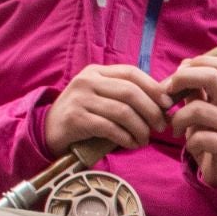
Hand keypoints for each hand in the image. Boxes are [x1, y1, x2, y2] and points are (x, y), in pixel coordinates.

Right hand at [45, 64, 170, 154]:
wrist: (48, 131)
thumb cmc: (83, 116)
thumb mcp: (101, 98)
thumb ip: (125, 96)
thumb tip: (164, 102)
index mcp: (97, 71)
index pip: (131, 73)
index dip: (153, 87)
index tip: (168, 104)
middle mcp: (87, 81)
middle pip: (130, 92)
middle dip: (151, 111)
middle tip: (161, 127)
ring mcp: (80, 99)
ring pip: (122, 111)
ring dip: (140, 128)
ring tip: (145, 139)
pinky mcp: (75, 119)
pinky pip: (109, 128)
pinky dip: (125, 138)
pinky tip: (131, 144)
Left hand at [166, 48, 216, 184]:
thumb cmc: (210, 135)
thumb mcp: (202, 110)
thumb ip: (194, 91)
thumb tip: (181, 68)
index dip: (196, 63)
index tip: (177, 78)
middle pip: (211, 77)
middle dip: (183, 80)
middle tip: (167, 95)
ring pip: (198, 109)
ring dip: (178, 119)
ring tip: (175, 129)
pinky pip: (201, 137)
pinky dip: (189, 143)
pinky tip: (191, 147)